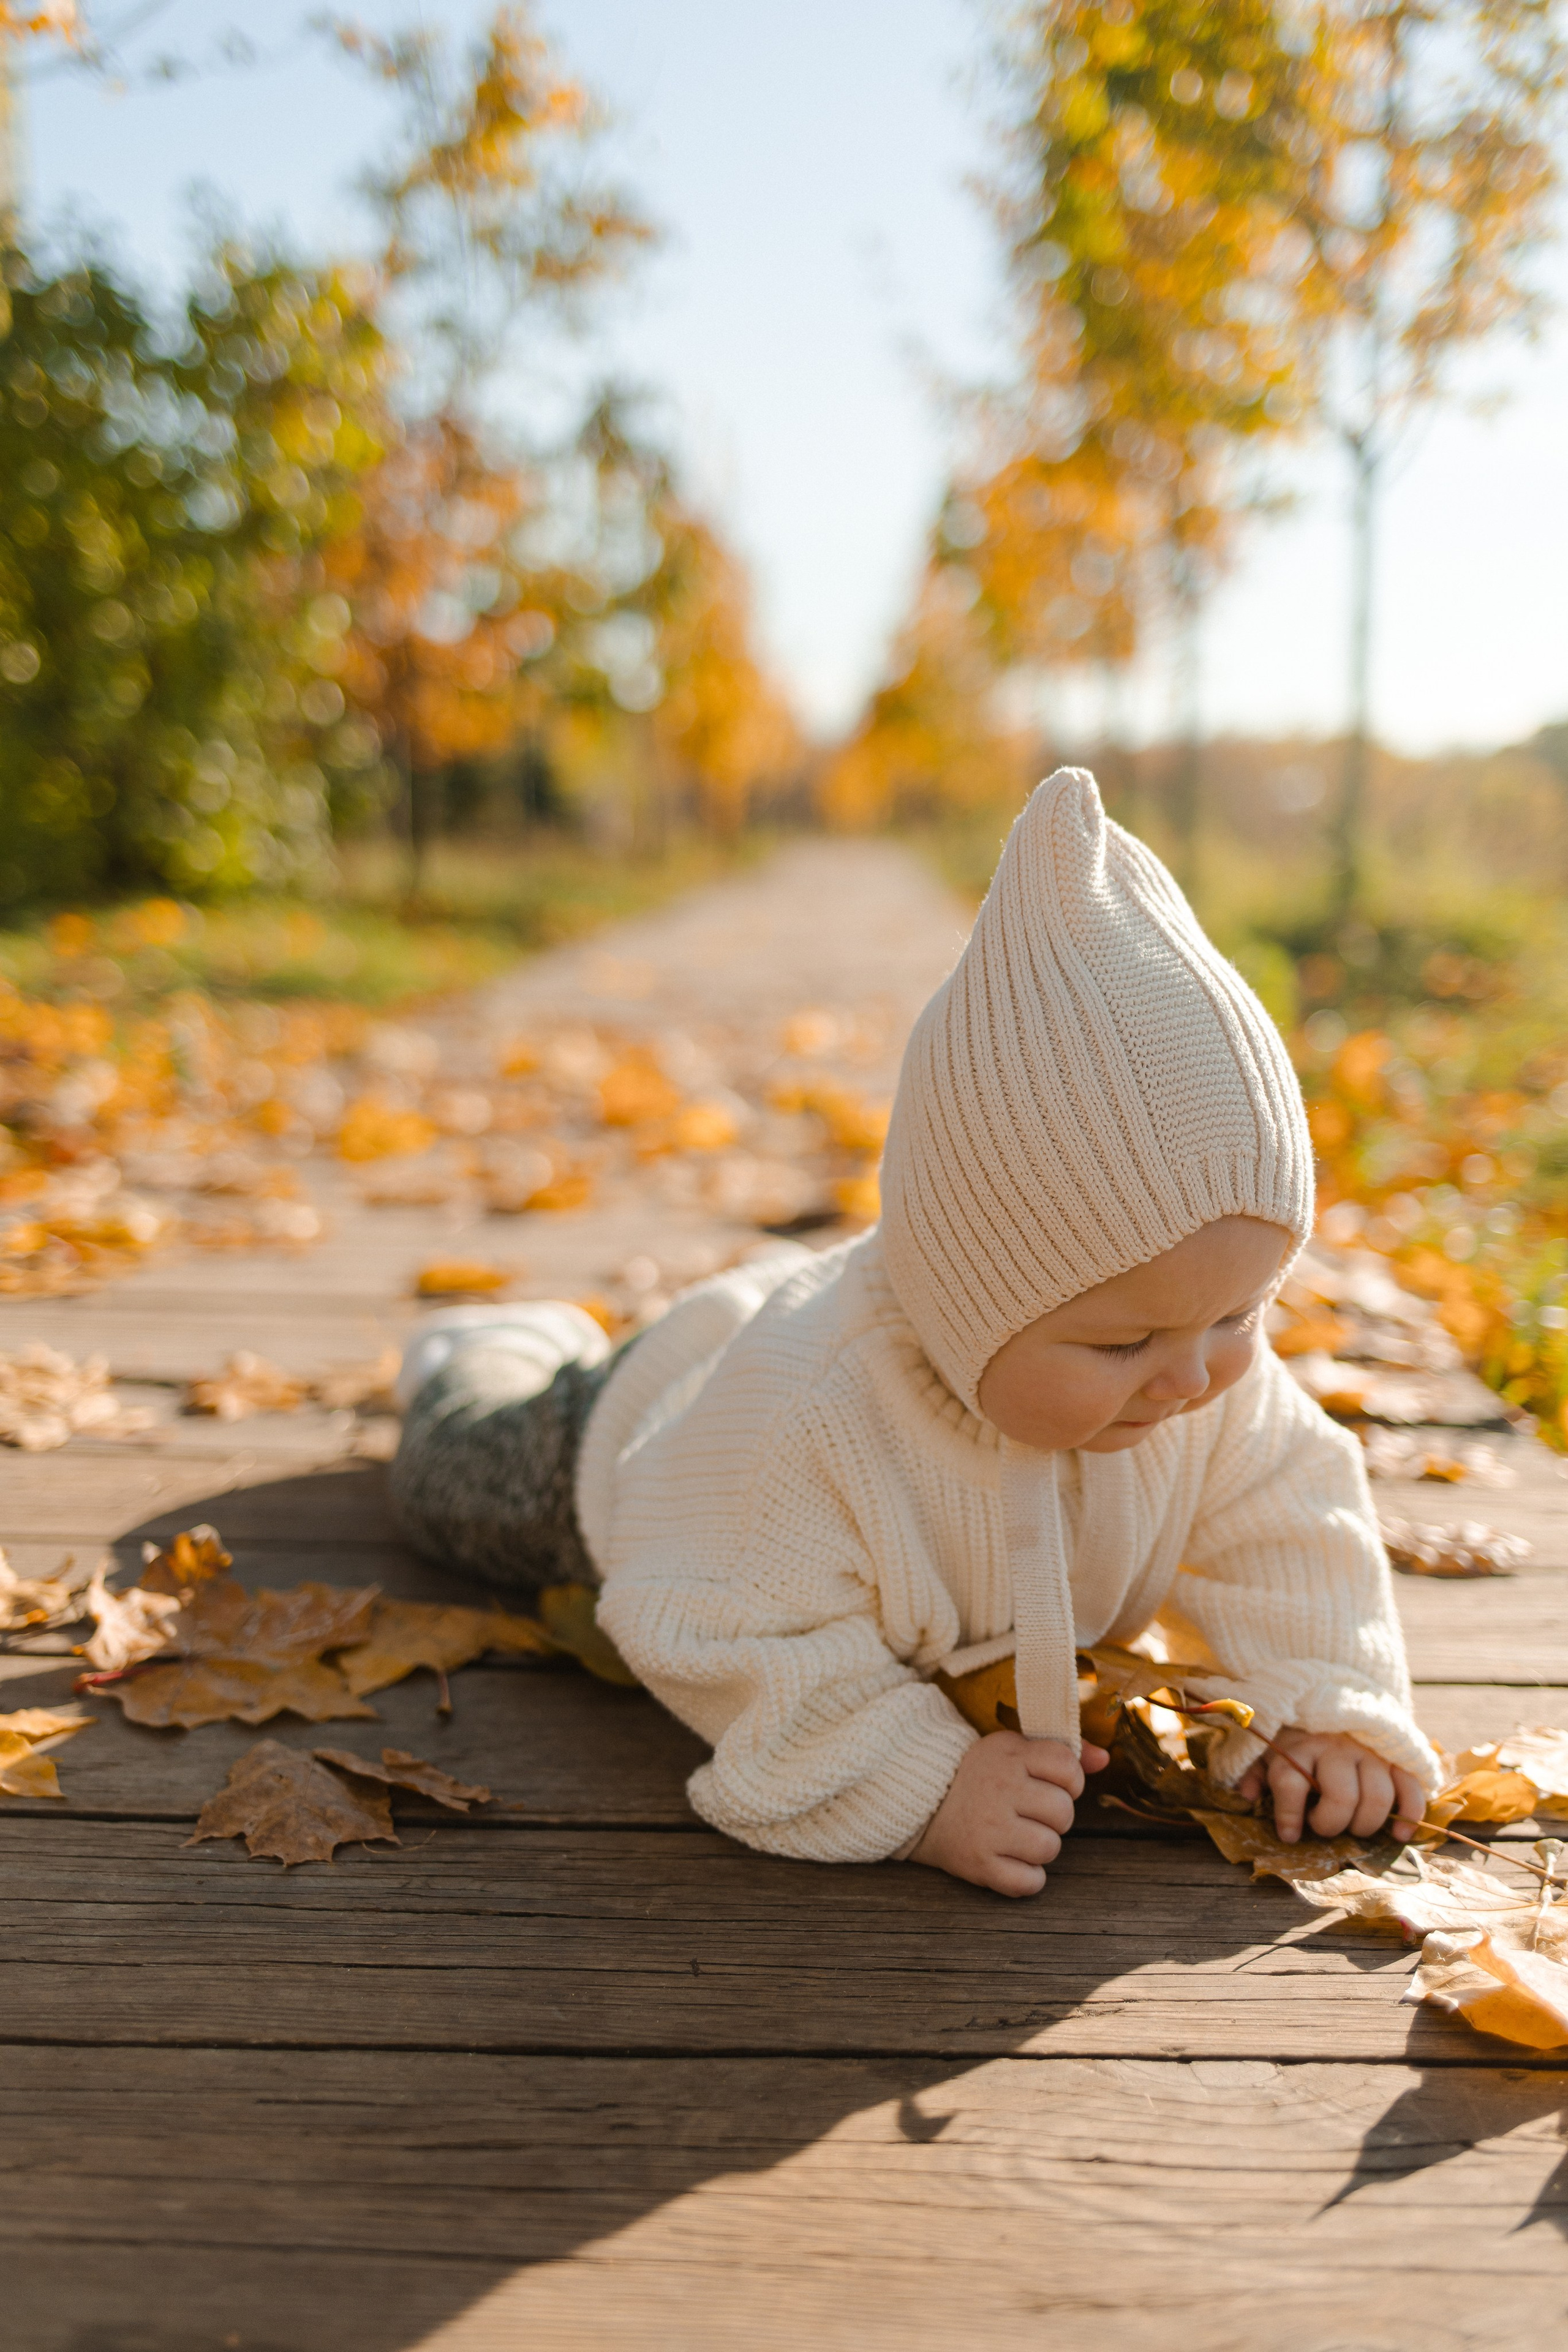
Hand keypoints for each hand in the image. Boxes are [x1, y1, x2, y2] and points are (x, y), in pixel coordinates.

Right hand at [911, 1731, 1109, 1896]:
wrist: (922, 1804)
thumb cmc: (980, 1777)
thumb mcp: (1015, 1751)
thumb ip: (1063, 1752)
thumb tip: (1105, 1759)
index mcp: (1010, 1755)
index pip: (1068, 1767)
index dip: (1069, 1781)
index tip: (1050, 1785)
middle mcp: (1000, 1788)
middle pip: (1064, 1812)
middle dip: (1055, 1818)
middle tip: (1031, 1814)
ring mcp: (989, 1828)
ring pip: (1050, 1848)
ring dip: (1042, 1848)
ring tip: (1019, 1837)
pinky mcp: (979, 1863)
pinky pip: (1029, 1882)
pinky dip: (1028, 1879)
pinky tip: (1012, 1862)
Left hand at [1235, 1728, 1426, 1844]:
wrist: (1333, 1699)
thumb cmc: (1297, 1737)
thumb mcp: (1269, 1750)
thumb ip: (1255, 1772)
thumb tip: (1246, 1796)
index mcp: (1299, 1746)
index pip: (1291, 1781)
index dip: (1288, 1815)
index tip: (1289, 1835)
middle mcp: (1335, 1747)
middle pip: (1341, 1796)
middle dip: (1332, 1824)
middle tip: (1324, 1829)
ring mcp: (1369, 1751)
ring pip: (1377, 1796)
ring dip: (1366, 1824)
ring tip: (1355, 1829)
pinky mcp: (1396, 1757)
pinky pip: (1411, 1788)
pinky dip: (1409, 1815)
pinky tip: (1398, 1835)